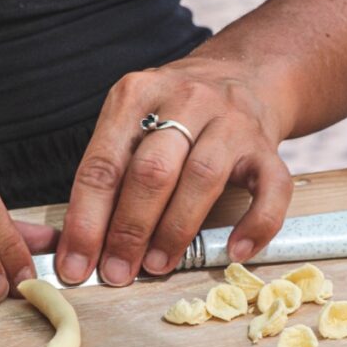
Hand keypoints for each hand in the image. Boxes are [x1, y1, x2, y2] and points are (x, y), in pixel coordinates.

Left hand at [56, 56, 293, 284]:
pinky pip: (269, 189)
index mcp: (136, 95)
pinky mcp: (267, 147)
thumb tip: (84, 245)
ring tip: (159, 266)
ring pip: (202, 178)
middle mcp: (185, 101)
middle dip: (129, 230)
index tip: (76, 265)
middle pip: (151, 171)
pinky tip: (236, 251)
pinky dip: (255, 224)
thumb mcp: (134, 119)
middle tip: (117, 272)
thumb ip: (112, 171)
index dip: (86, 222)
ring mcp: (231, 122)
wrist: (244, 73)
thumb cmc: (177, 111)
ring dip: (176, 230)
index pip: (102, 165)